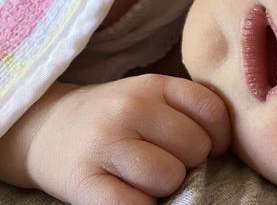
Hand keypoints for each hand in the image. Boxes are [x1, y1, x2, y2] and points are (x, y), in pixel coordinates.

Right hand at [24, 74, 229, 204]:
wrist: (46, 129)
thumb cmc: (115, 118)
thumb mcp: (151, 97)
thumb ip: (188, 110)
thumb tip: (227, 147)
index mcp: (153, 84)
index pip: (212, 111)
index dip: (219, 137)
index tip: (207, 147)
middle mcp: (130, 108)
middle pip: (195, 148)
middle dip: (188, 163)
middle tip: (164, 161)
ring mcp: (105, 143)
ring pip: (169, 178)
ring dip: (164, 188)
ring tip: (143, 178)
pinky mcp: (83, 180)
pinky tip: (130, 195)